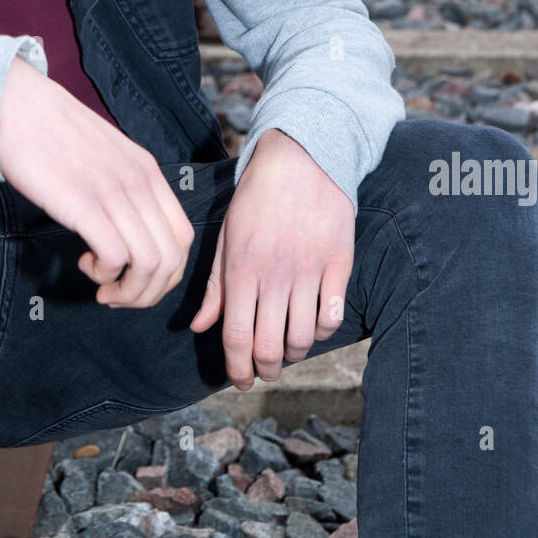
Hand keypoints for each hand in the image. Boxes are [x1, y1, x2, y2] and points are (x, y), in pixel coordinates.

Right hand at [0, 57, 194, 308]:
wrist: (16, 104)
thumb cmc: (51, 133)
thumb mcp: (104, 156)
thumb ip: (121, 187)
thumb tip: (123, 229)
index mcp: (148, 171)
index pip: (184, 237)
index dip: (166, 273)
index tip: (135, 281)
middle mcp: (140, 181)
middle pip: (173, 257)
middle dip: (149, 292)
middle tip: (117, 296)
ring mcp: (113, 190)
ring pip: (151, 263)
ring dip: (129, 290)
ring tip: (101, 286)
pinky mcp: (82, 201)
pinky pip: (116, 255)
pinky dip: (105, 274)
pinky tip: (84, 263)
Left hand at [189, 128, 354, 388]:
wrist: (301, 157)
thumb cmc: (257, 198)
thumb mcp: (227, 236)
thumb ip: (214, 285)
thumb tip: (199, 327)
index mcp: (241, 269)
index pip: (236, 337)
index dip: (237, 369)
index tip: (241, 380)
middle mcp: (274, 275)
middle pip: (270, 346)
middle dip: (266, 370)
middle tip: (265, 371)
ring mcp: (309, 270)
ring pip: (303, 338)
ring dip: (295, 354)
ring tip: (289, 349)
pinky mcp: (338, 263)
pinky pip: (333, 315)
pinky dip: (323, 330)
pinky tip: (315, 325)